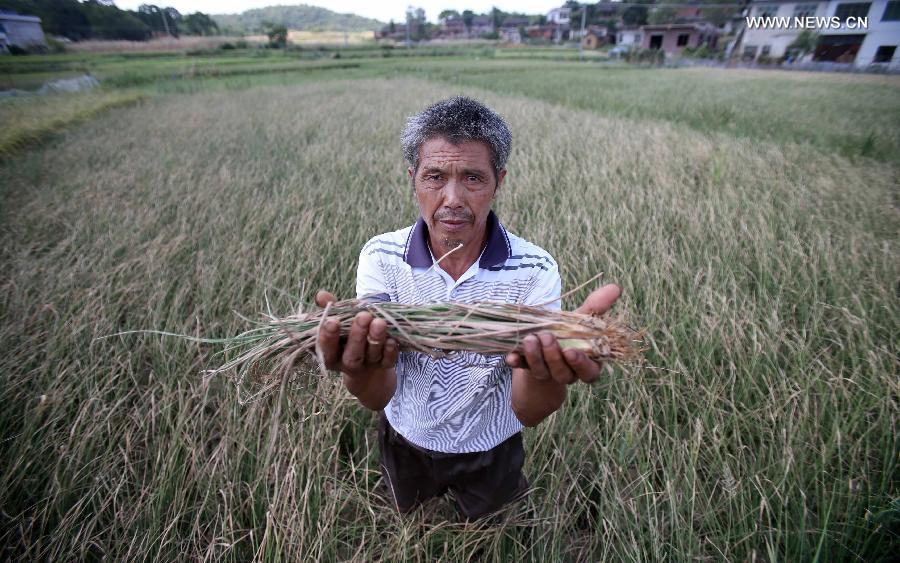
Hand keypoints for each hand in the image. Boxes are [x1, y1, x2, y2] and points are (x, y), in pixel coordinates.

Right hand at [314, 290, 398, 377]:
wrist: (365, 367)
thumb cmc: (345, 338)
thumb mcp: (336, 324)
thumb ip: (329, 309)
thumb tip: (321, 295)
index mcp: (331, 355)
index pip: (326, 348)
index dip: (328, 336)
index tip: (332, 320)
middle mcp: (348, 363)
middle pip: (352, 354)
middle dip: (357, 335)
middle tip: (363, 316)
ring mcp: (368, 365)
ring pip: (371, 354)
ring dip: (376, 338)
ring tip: (380, 322)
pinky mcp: (384, 365)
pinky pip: (388, 360)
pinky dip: (390, 351)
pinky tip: (392, 340)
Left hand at [506, 284, 620, 384]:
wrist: (548, 345)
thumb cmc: (572, 332)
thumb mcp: (583, 319)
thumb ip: (597, 307)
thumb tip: (615, 287)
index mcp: (587, 364)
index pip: (589, 372)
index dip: (580, 364)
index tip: (571, 351)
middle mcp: (568, 373)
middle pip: (563, 373)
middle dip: (554, 357)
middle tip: (547, 336)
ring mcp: (547, 374)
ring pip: (542, 372)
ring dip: (535, 356)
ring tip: (529, 338)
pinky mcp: (528, 369)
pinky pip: (522, 369)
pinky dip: (516, 362)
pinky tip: (510, 356)